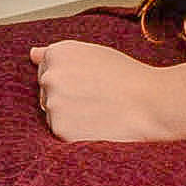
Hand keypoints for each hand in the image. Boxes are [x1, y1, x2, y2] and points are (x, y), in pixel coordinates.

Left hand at [30, 41, 180, 142]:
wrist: (153, 103)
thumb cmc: (128, 77)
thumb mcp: (94, 53)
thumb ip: (58, 53)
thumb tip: (32, 54)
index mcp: (57, 54)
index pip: (46, 69)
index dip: (71, 78)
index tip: (90, 82)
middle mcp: (50, 77)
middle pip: (46, 92)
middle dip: (66, 97)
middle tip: (97, 98)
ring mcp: (53, 104)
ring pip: (53, 113)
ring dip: (70, 115)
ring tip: (99, 110)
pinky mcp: (60, 129)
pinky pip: (61, 132)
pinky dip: (76, 132)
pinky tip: (97, 123)